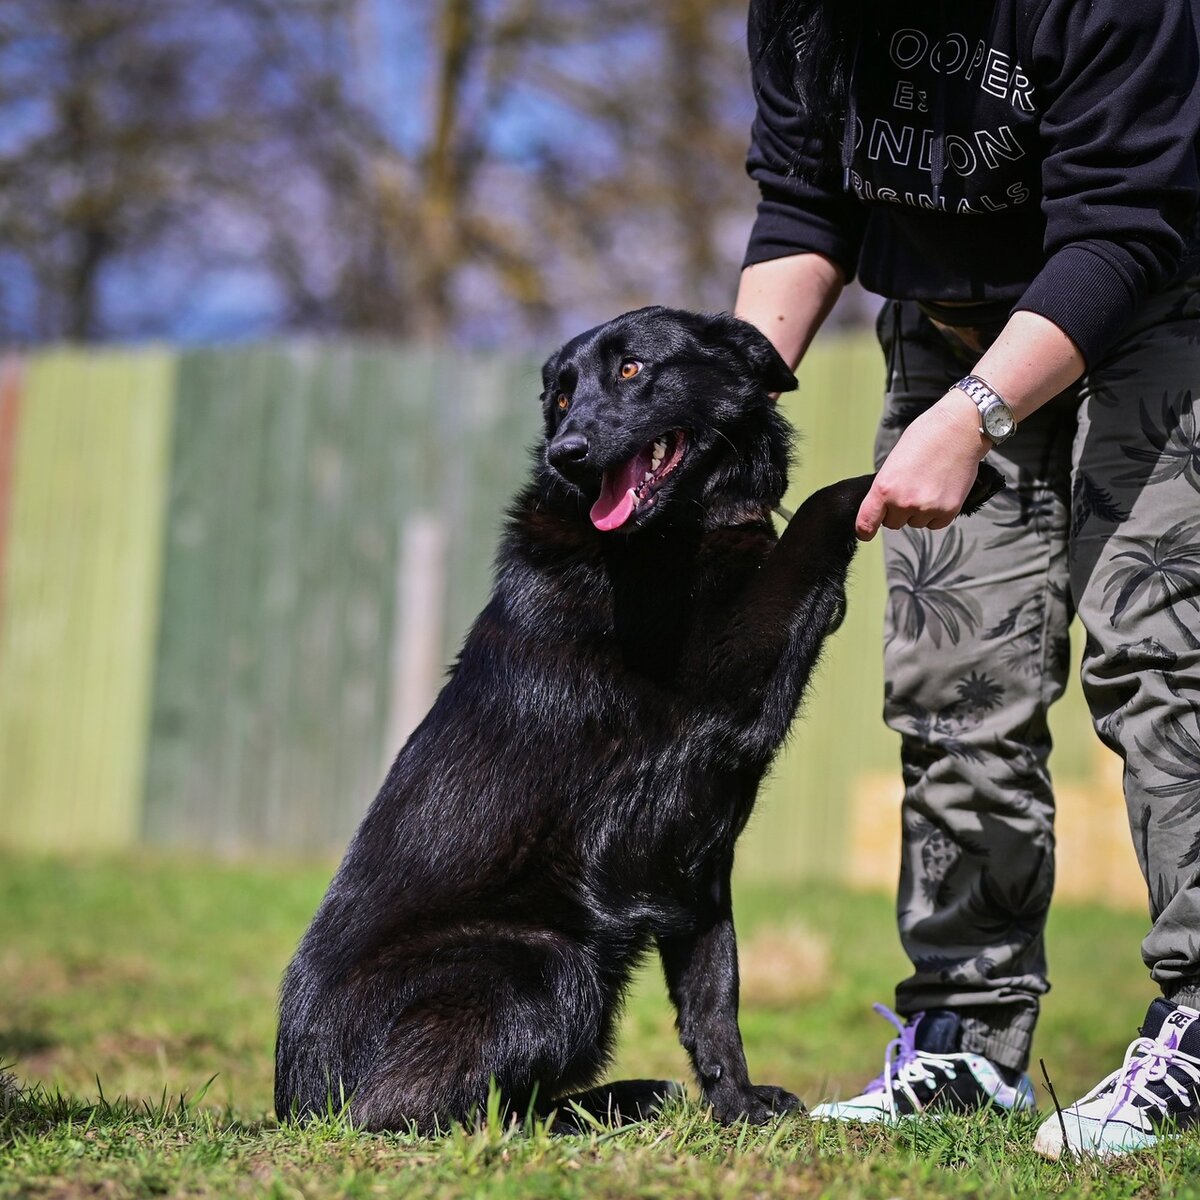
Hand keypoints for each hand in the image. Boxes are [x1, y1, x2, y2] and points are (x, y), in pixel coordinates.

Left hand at [855, 389, 989, 540]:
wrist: (959, 429)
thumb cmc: (925, 438)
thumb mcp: (893, 463)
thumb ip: (886, 488)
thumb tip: (882, 508)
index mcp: (884, 488)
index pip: (866, 524)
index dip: (865, 530)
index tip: (866, 532)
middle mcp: (903, 503)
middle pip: (893, 523)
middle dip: (898, 511)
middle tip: (911, 487)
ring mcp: (927, 508)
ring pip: (915, 523)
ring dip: (919, 511)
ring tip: (929, 484)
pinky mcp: (948, 511)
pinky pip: (935, 523)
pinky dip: (937, 513)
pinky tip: (941, 491)